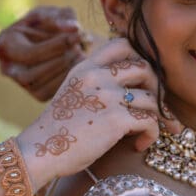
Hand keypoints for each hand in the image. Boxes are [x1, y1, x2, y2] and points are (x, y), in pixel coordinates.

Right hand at [0, 6, 90, 101]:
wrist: (50, 38)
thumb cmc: (47, 22)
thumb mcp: (51, 13)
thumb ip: (62, 17)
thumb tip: (74, 28)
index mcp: (6, 44)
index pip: (29, 53)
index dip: (55, 46)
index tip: (77, 34)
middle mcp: (8, 68)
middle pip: (31, 75)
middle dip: (60, 61)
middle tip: (79, 46)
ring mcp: (21, 84)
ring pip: (40, 88)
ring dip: (65, 71)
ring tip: (81, 53)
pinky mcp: (37, 94)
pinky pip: (51, 94)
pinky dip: (68, 81)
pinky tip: (80, 65)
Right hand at [15, 38, 175, 189]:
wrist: (39, 151)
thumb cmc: (57, 130)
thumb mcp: (72, 93)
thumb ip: (94, 84)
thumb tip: (128, 88)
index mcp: (85, 68)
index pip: (123, 44)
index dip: (140, 58)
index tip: (142, 80)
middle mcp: (96, 76)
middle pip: (145, 67)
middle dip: (156, 88)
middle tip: (153, 106)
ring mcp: (107, 96)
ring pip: (152, 98)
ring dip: (156, 117)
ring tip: (144, 132)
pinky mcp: (115, 120)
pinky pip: (150, 121)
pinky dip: (152, 134)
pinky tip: (140, 144)